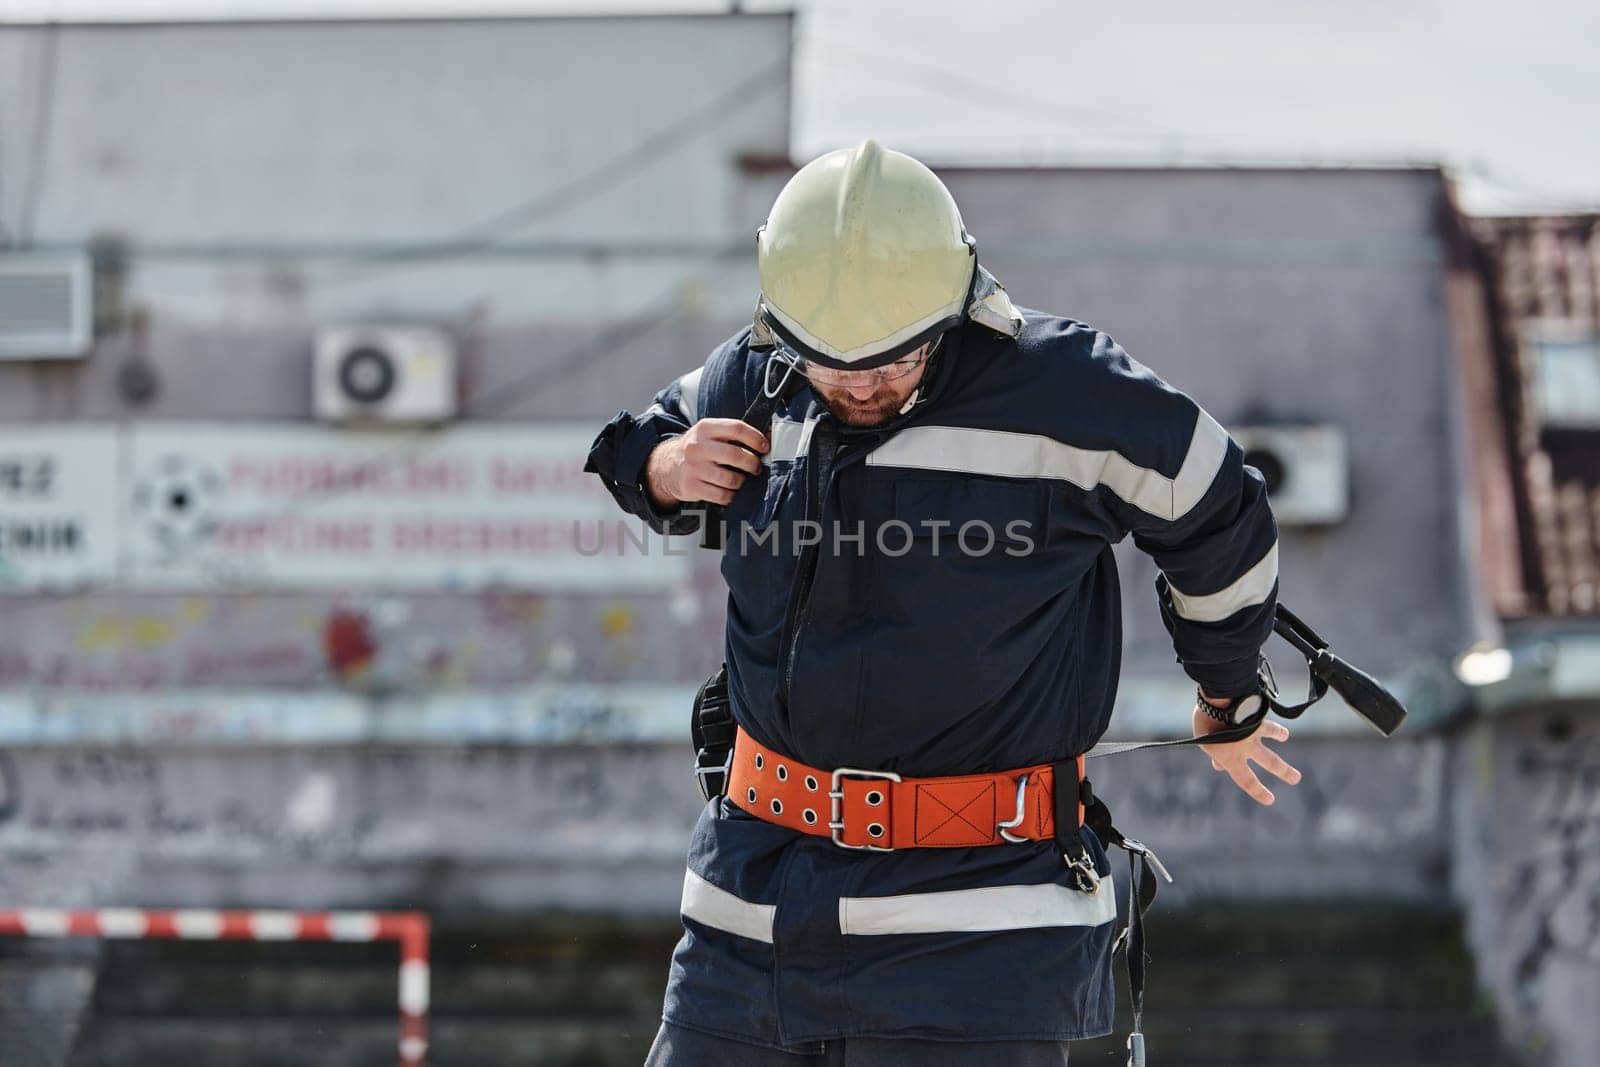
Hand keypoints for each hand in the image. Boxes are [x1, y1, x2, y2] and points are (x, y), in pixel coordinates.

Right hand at [645, 418, 769, 507]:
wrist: (666, 466)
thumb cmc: (698, 450)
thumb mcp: (710, 434)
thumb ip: (733, 434)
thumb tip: (768, 438)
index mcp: (705, 428)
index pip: (736, 428)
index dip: (755, 438)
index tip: (764, 447)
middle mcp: (697, 446)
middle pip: (735, 455)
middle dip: (752, 464)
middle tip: (756, 468)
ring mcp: (693, 467)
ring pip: (730, 479)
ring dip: (741, 482)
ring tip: (741, 480)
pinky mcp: (691, 486)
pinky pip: (721, 495)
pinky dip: (731, 495)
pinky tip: (730, 491)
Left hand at [1194, 694, 1301, 805]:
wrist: (1218, 700)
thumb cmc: (1206, 722)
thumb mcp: (1204, 742)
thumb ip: (1214, 755)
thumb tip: (1218, 766)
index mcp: (1230, 758)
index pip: (1246, 779)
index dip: (1258, 791)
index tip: (1270, 800)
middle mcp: (1246, 748)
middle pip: (1270, 762)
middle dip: (1284, 771)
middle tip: (1296, 778)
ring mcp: (1254, 734)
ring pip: (1274, 740)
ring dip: (1282, 745)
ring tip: (1289, 749)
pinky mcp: (1258, 719)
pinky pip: (1269, 726)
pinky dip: (1276, 730)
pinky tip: (1283, 734)